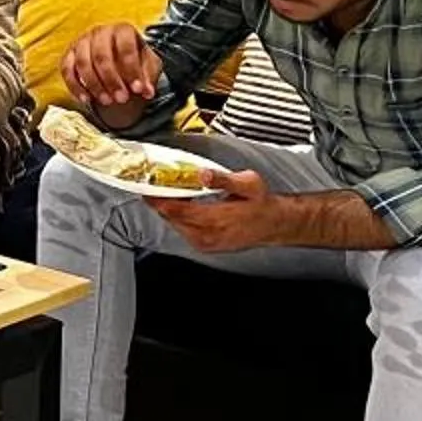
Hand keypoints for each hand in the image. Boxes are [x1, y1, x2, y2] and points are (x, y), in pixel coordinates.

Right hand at [63, 24, 162, 117]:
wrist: (117, 57)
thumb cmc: (134, 60)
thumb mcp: (148, 65)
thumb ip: (148, 77)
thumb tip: (147, 92)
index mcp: (122, 30)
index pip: (125, 47)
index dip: (131, 70)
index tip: (138, 89)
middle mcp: (100, 31)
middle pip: (101, 56)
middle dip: (112, 80)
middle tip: (122, 98)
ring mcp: (82, 41)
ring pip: (83, 63)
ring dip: (94, 85)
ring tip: (107, 101)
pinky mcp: (69, 54)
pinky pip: (67, 70)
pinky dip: (75, 87)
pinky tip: (86, 100)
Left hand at [146, 169, 274, 252]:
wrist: (274, 224)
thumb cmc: (262, 203)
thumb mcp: (248, 183)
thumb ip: (223, 179)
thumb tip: (202, 174)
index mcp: (216, 218)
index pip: (176, 210)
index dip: (159, 199)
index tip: (148, 187)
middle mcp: (208, 234)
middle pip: (171, 218)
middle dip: (160, 202)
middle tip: (152, 186)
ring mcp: (206, 242)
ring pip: (175, 226)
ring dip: (168, 210)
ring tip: (165, 194)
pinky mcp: (206, 246)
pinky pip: (183, 231)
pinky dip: (177, 219)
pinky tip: (179, 207)